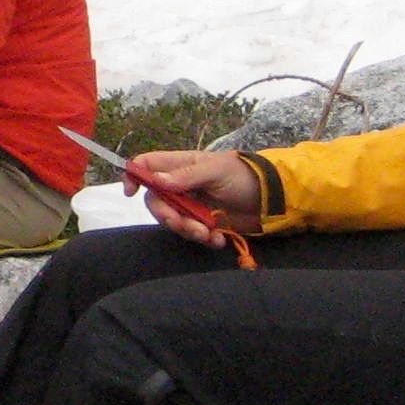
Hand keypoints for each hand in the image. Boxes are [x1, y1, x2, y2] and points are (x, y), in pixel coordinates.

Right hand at [130, 150, 260, 242]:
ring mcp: (191, 205)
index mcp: (180, 165)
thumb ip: (186, 176)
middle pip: (156, 201)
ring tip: (210, 234)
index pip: (146, 165)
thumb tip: (156, 181)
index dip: (134, 176)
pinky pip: (191, 234)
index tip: (132, 192)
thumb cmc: (243, 176)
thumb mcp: (216, 171)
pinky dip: (204, 239)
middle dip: (170, 217)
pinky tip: (218, 238)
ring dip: (189, 231)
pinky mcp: (203, 222)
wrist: (271, 199)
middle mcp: (181, 185)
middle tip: (189, 226)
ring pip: (173, 221)